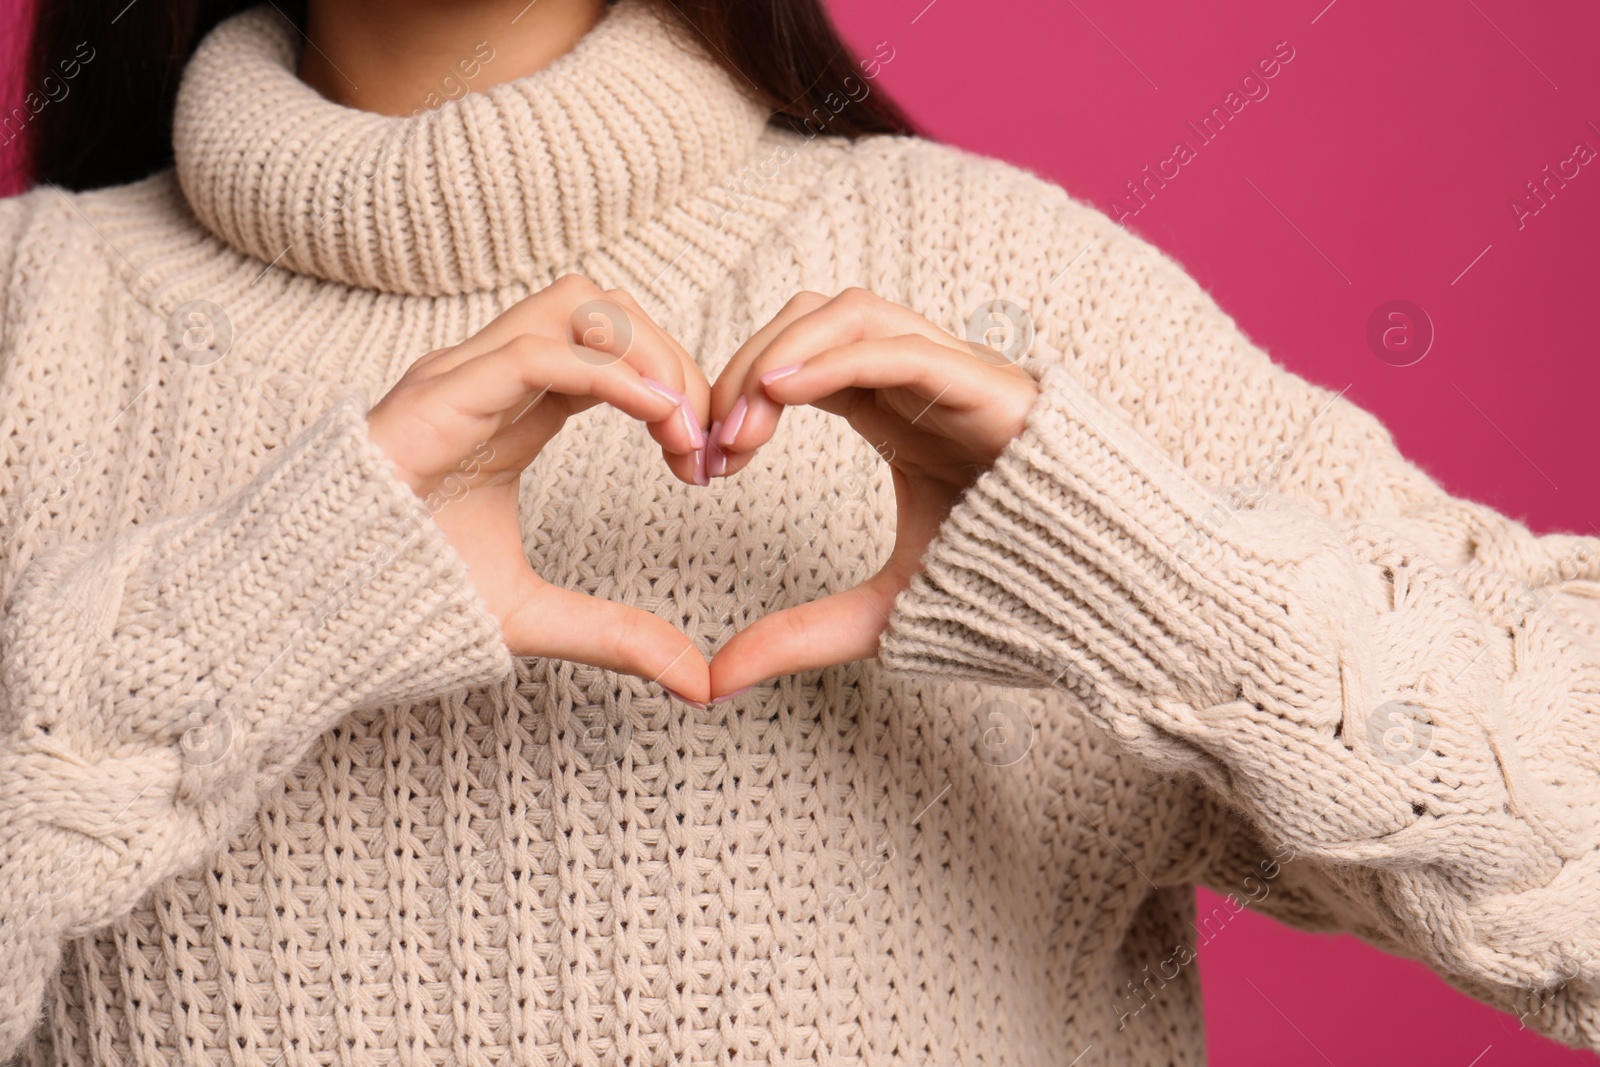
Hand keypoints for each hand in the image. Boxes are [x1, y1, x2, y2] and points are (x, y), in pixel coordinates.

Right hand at [366, 275, 714, 700]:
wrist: (308, 610)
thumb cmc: (403, 599)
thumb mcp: (536, 616)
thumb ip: (618, 637)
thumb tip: (699, 682)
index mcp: (516, 410)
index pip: (614, 353)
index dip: (673, 389)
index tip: (708, 460)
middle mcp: (492, 378)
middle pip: (606, 308)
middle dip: (674, 359)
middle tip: (707, 439)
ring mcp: (463, 378)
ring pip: (577, 305)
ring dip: (649, 355)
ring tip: (684, 428)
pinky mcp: (440, 395)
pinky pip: (542, 352)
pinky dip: (613, 376)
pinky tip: (658, 422)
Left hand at [701, 288, 1039, 697]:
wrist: (1105, 598)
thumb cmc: (1006, 589)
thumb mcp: (880, 615)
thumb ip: (799, 636)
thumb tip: (712, 680)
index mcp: (891, 412)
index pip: (794, 364)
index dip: (737, 395)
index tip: (702, 463)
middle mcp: (918, 379)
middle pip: (811, 321)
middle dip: (745, 368)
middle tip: (711, 443)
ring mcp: (956, 374)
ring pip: (852, 313)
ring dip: (782, 354)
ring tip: (740, 419)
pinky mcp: (989, 387)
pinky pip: (902, 347)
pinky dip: (835, 358)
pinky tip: (780, 392)